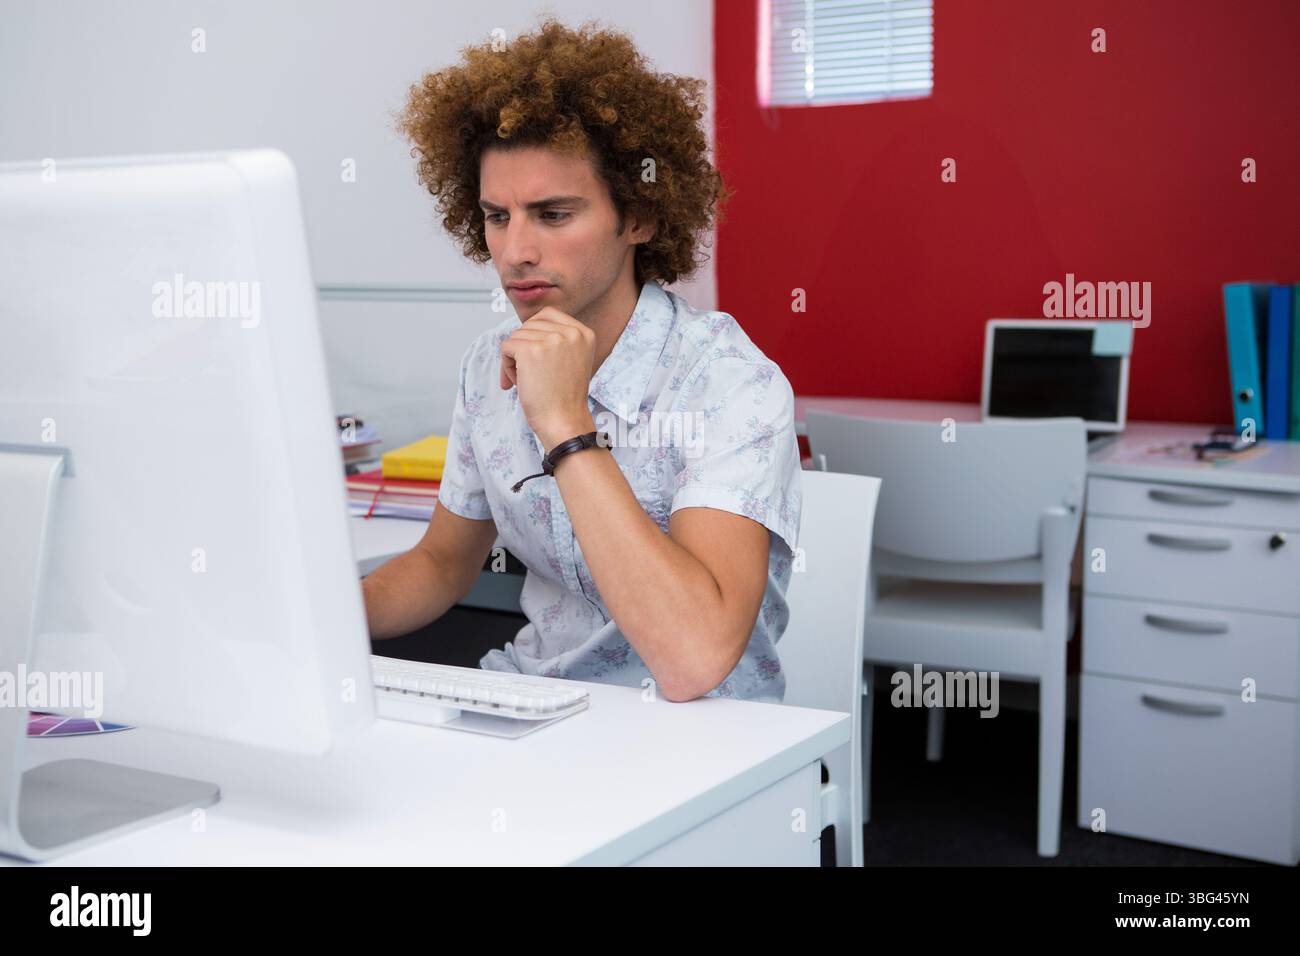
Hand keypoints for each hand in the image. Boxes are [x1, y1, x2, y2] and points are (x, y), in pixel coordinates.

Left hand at [499, 307, 596, 449]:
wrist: (564, 421)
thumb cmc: (564, 397)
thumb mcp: (572, 360)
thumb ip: (558, 340)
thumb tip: (525, 327)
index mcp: (584, 333)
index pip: (547, 315)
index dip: (534, 333)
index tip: (535, 358)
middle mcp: (571, 332)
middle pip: (529, 325)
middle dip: (522, 348)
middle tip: (527, 373)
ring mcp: (551, 339)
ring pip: (516, 336)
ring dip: (513, 360)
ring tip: (524, 381)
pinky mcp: (531, 350)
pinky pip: (506, 347)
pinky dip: (505, 366)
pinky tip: (517, 383)